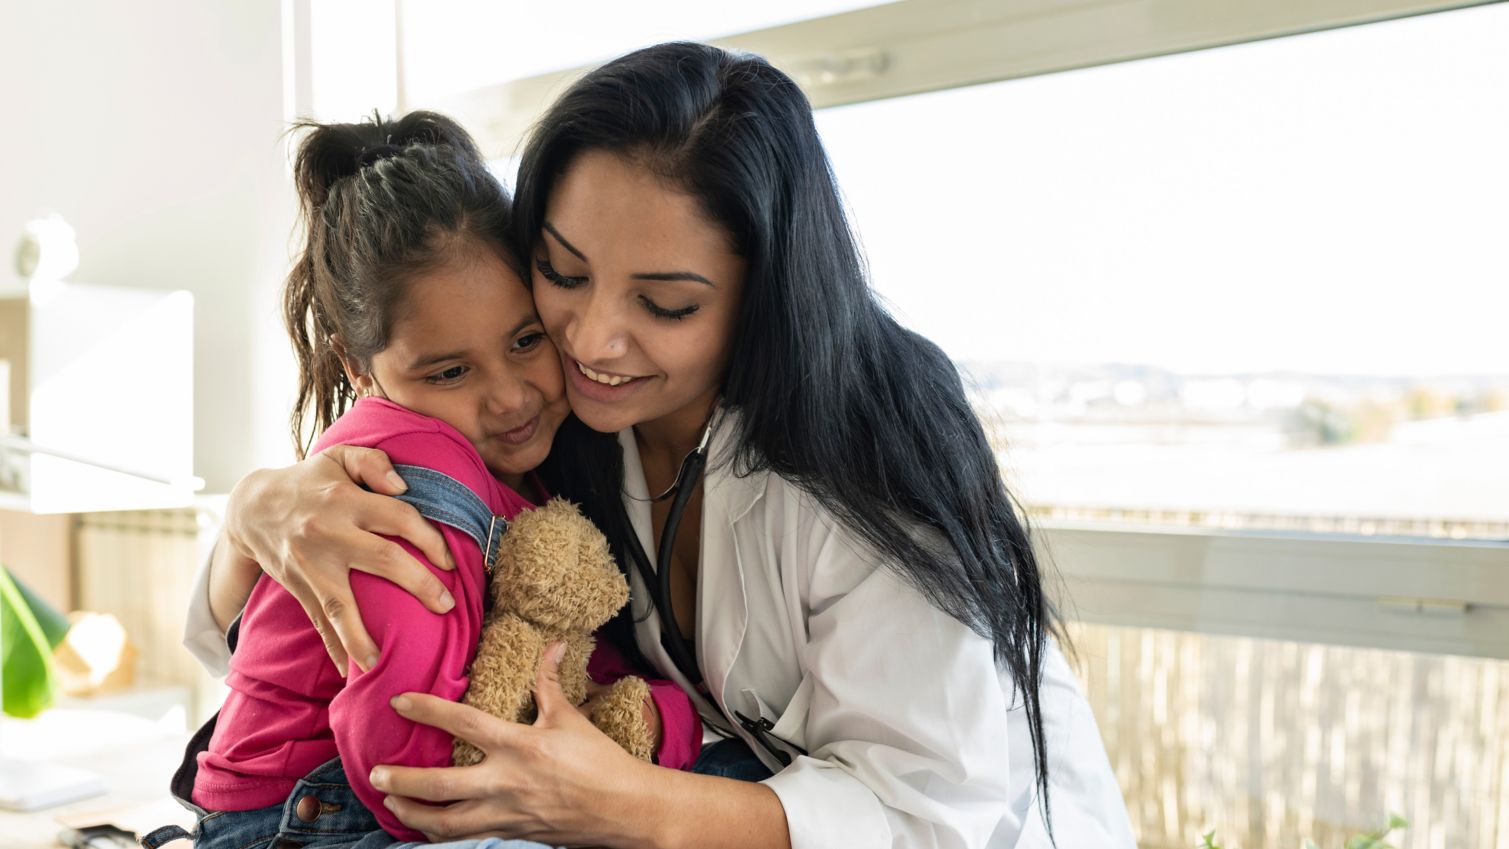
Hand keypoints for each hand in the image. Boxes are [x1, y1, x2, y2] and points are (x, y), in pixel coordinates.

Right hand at [223, 445, 453, 671]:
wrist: (250, 507)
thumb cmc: (309, 481)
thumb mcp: (338, 457)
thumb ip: (374, 463)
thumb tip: (404, 486)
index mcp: (345, 500)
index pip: (399, 518)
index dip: (430, 539)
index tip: (450, 561)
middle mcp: (328, 533)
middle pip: (383, 560)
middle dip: (420, 585)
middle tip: (447, 606)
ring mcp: (310, 564)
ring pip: (340, 604)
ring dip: (363, 636)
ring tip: (384, 662)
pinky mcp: (297, 586)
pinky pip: (318, 621)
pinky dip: (334, 647)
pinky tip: (351, 671)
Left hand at [373, 643, 659, 844]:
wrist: (625, 810)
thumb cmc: (601, 762)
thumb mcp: (571, 718)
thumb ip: (550, 683)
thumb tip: (552, 644)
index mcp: (520, 746)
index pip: (464, 724)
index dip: (428, 710)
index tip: (400, 702)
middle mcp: (506, 782)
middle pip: (440, 786)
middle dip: (401, 782)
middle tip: (375, 774)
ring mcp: (506, 813)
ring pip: (445, 822)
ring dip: (412, 814)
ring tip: (392, 803)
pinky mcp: (511, 833)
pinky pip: (465, 836)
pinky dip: (440, 832)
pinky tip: (426, 825)